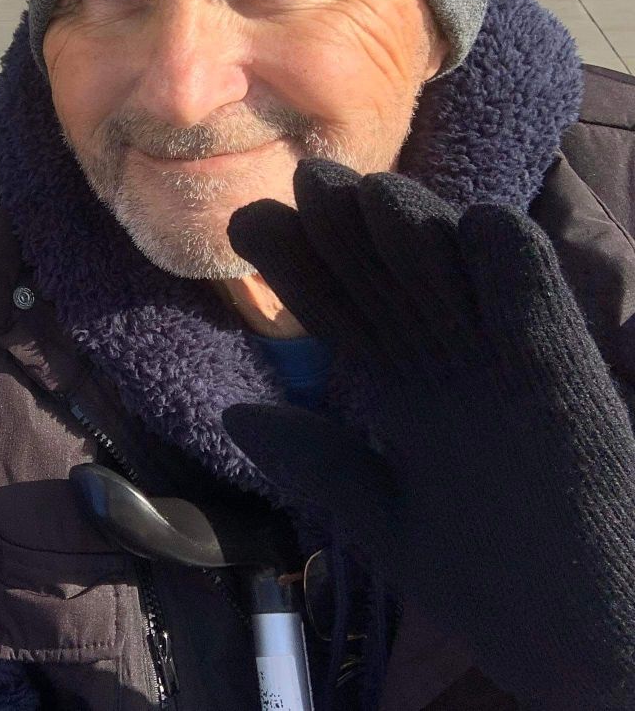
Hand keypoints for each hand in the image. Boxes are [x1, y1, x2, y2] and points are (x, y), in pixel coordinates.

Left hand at [221, 159, 634, 708]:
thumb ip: (325, 466)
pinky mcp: (577, 400)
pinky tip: (487, 226)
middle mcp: (459, 374)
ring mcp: (518, 381)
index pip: (345, 314)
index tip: (250, 223)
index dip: (300, 267)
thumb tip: (238, 415)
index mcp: (411, 399)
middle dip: (349, 229)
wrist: (603, 659)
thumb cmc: (506, 591)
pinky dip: (517, 277)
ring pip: (465, 282)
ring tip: (375, 189)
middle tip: (306, 177)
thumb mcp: (393, 527)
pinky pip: (545, 325)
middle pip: (395, 281)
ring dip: (424, 232)